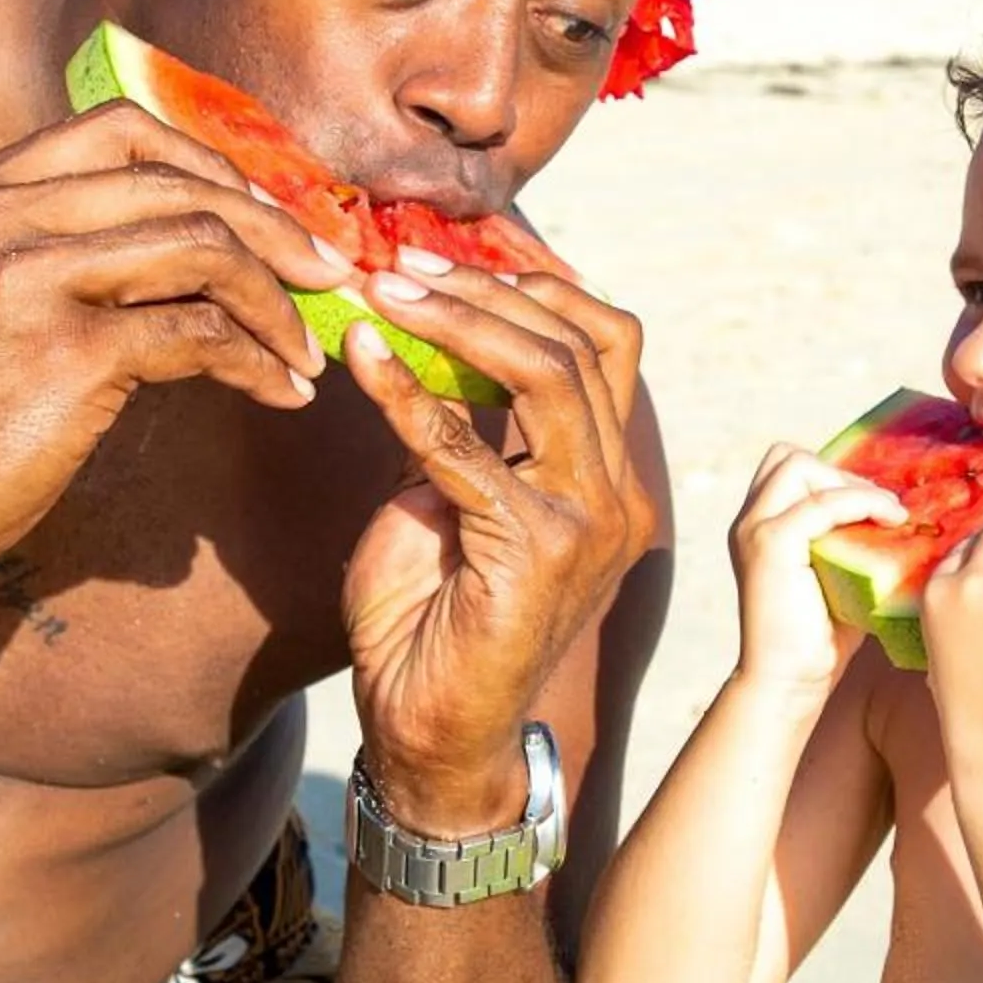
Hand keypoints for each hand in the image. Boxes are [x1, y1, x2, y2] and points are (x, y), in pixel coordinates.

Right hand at [0, 100, 354, 590]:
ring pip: (201, 248)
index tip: (267, 213)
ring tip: (306, 347)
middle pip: (175, 183)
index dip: (212, 164)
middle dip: (272, 226)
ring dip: (275, 300)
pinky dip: (256, 362)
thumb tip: (168, 232)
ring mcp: (24, 282)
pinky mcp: (64, 355)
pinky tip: (279, 391)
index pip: (118, 132)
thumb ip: (36, 246)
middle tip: (327, 273)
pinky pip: (199, 336)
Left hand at [338, 257, 655, 834]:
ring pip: (549, 375)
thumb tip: (419, 328)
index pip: (605, 340)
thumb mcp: (448, 495)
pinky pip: (469, 447)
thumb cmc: (430, 620)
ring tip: (390, 290)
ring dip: (463, 320)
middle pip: (585, 342)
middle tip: (407, 258)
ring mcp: (591, 524)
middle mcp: (618, 495)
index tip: (458, 246)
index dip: (539, 280)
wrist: (428, 736)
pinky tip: (364, 359)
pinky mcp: (540, 552)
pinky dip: (409, 393)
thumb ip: (459, 423)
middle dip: (491, 286)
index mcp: (607, 477)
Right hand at [728, 444, 901, 693]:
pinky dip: (861, 503)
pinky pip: (821, 502)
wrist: (789, 682)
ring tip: (888, 515)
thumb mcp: (836, 575)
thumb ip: (849, 541)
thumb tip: (901, 517)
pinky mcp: (770, 545)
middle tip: (879, 509)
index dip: (832, 475)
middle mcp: (749, 521)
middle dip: (840, 474)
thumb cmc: (819, 638)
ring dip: (851, 484)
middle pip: (788, 456)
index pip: (787, 467)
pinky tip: (890, 523)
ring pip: (799, 466)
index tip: (871, 507)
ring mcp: (755, 530)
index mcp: (760, 526)